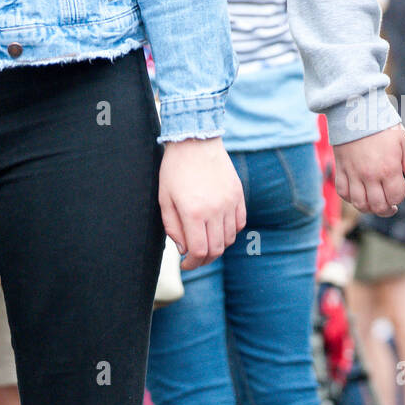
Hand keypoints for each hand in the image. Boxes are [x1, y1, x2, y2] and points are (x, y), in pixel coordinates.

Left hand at [159, 137, 245, 270]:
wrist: (195, 140)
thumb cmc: (175, 169)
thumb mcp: (164, 200)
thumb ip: (172, 228)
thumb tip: (184, 249)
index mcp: (193, 212)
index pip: (199, 251)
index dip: (192, 264)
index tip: (185, 264)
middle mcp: (214, 210)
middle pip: (216, 249)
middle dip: (204, 259)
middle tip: (195, 257)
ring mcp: (229, 202)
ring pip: (229, 239)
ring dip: (218, 246)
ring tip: (206, 241)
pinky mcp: (238, 194)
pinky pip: (240, 223)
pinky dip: (231, 232)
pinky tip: (219, 228)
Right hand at [332, 125, 404, 217]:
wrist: (357, 112)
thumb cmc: (383, 126)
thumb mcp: (404, 143)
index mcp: (388, 169)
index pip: (396, 197)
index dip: (399, 199)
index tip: (398, 194)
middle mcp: (370, 176)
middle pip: (378, 206)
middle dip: (386, 210)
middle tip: (389, 207)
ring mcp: (353, 175)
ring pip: (360, 205)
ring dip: (369, 209)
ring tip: (375, 204)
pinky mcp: (341, 171)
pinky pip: (344, 194)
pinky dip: (351, 199)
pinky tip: (358, 194)